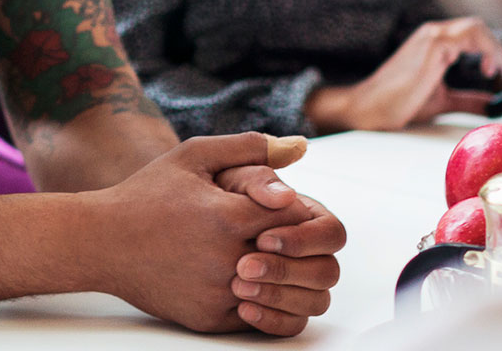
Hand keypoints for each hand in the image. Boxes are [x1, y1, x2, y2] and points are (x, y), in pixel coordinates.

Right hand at [94, 133, 317, 333]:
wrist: (101, 242)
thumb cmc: (146, 194)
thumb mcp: (193, 156)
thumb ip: (246, 147)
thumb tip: (297, 146)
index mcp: (228, 217)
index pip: (295, 214)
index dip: (290, 207)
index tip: (275, 205)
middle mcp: (226, 260)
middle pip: (290, 254)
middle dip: (287, 240)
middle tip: (269, 230)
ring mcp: (218, 293)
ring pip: (277, 288)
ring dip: (273, 271)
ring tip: (257, 252)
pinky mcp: (208, 318)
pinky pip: (255, 313)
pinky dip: (255, 296)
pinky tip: (237, 275)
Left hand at [213, 167, 346, 336]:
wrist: (170, 226)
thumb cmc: (204, 193)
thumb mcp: (225, 176)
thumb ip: (256, 178)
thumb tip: (286, 194)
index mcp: (306, 217)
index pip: (331, 233)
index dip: (302, 239)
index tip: (261, 238)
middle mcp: (308, 253)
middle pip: (328, 272)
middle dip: (287, 271)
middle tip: (244, 265)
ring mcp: (296, 283)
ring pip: (315, 302)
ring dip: (279, 296)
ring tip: (237, 287)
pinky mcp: (278, 308)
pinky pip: (292, 325)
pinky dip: (272, 320)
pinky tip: (241, 308)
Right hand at [306, 16, 501, 131]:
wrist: (371, 108)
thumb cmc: (400, 103)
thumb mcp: (442, 100)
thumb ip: (468, 100)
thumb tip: (493, 106)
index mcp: (434, 41)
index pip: (474, 35)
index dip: (496, 53)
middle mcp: (433, 33)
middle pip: (479, 28)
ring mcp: (432, 36)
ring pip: (478, 28)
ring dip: (498, 50)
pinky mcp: (434, 46)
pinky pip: (472, 37)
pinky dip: (489, 52)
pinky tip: (489, 72)